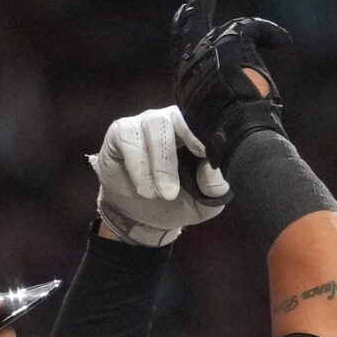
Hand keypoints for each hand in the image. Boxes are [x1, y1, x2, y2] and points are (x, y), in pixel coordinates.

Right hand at [90, 106, 229, 246]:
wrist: (141, 217)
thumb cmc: (177, 203)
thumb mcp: (203, 203)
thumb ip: (215, 186)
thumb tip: (214, 168)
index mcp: (197, 132)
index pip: (204, 120)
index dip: (203, 133)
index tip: (204, 154)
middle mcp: (172, 120)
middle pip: (176, 118)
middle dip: (172, 158)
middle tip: (170, 193)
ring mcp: (145, 122)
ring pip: (153, 125)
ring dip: (154, 164)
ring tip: (153, 194)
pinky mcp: (121, 131)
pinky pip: (128, 137)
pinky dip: (136, 165)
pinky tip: (141, 187)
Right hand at [170, 0, 288, 170]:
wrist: (237, 132)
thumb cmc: (231, 140)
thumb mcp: (215, 125)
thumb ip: (216, 108)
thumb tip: (227, 113)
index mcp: (185, 85)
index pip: (181, 53)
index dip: (184, 35)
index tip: (187, 19)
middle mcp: (190, 64)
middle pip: (189, 28)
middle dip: (195, 10)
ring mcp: (209, 50)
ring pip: (224, 27)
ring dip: (241, 23)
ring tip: (249, 20)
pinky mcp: (231, 42)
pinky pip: (252, 28)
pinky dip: (270, 33)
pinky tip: (283, 41)